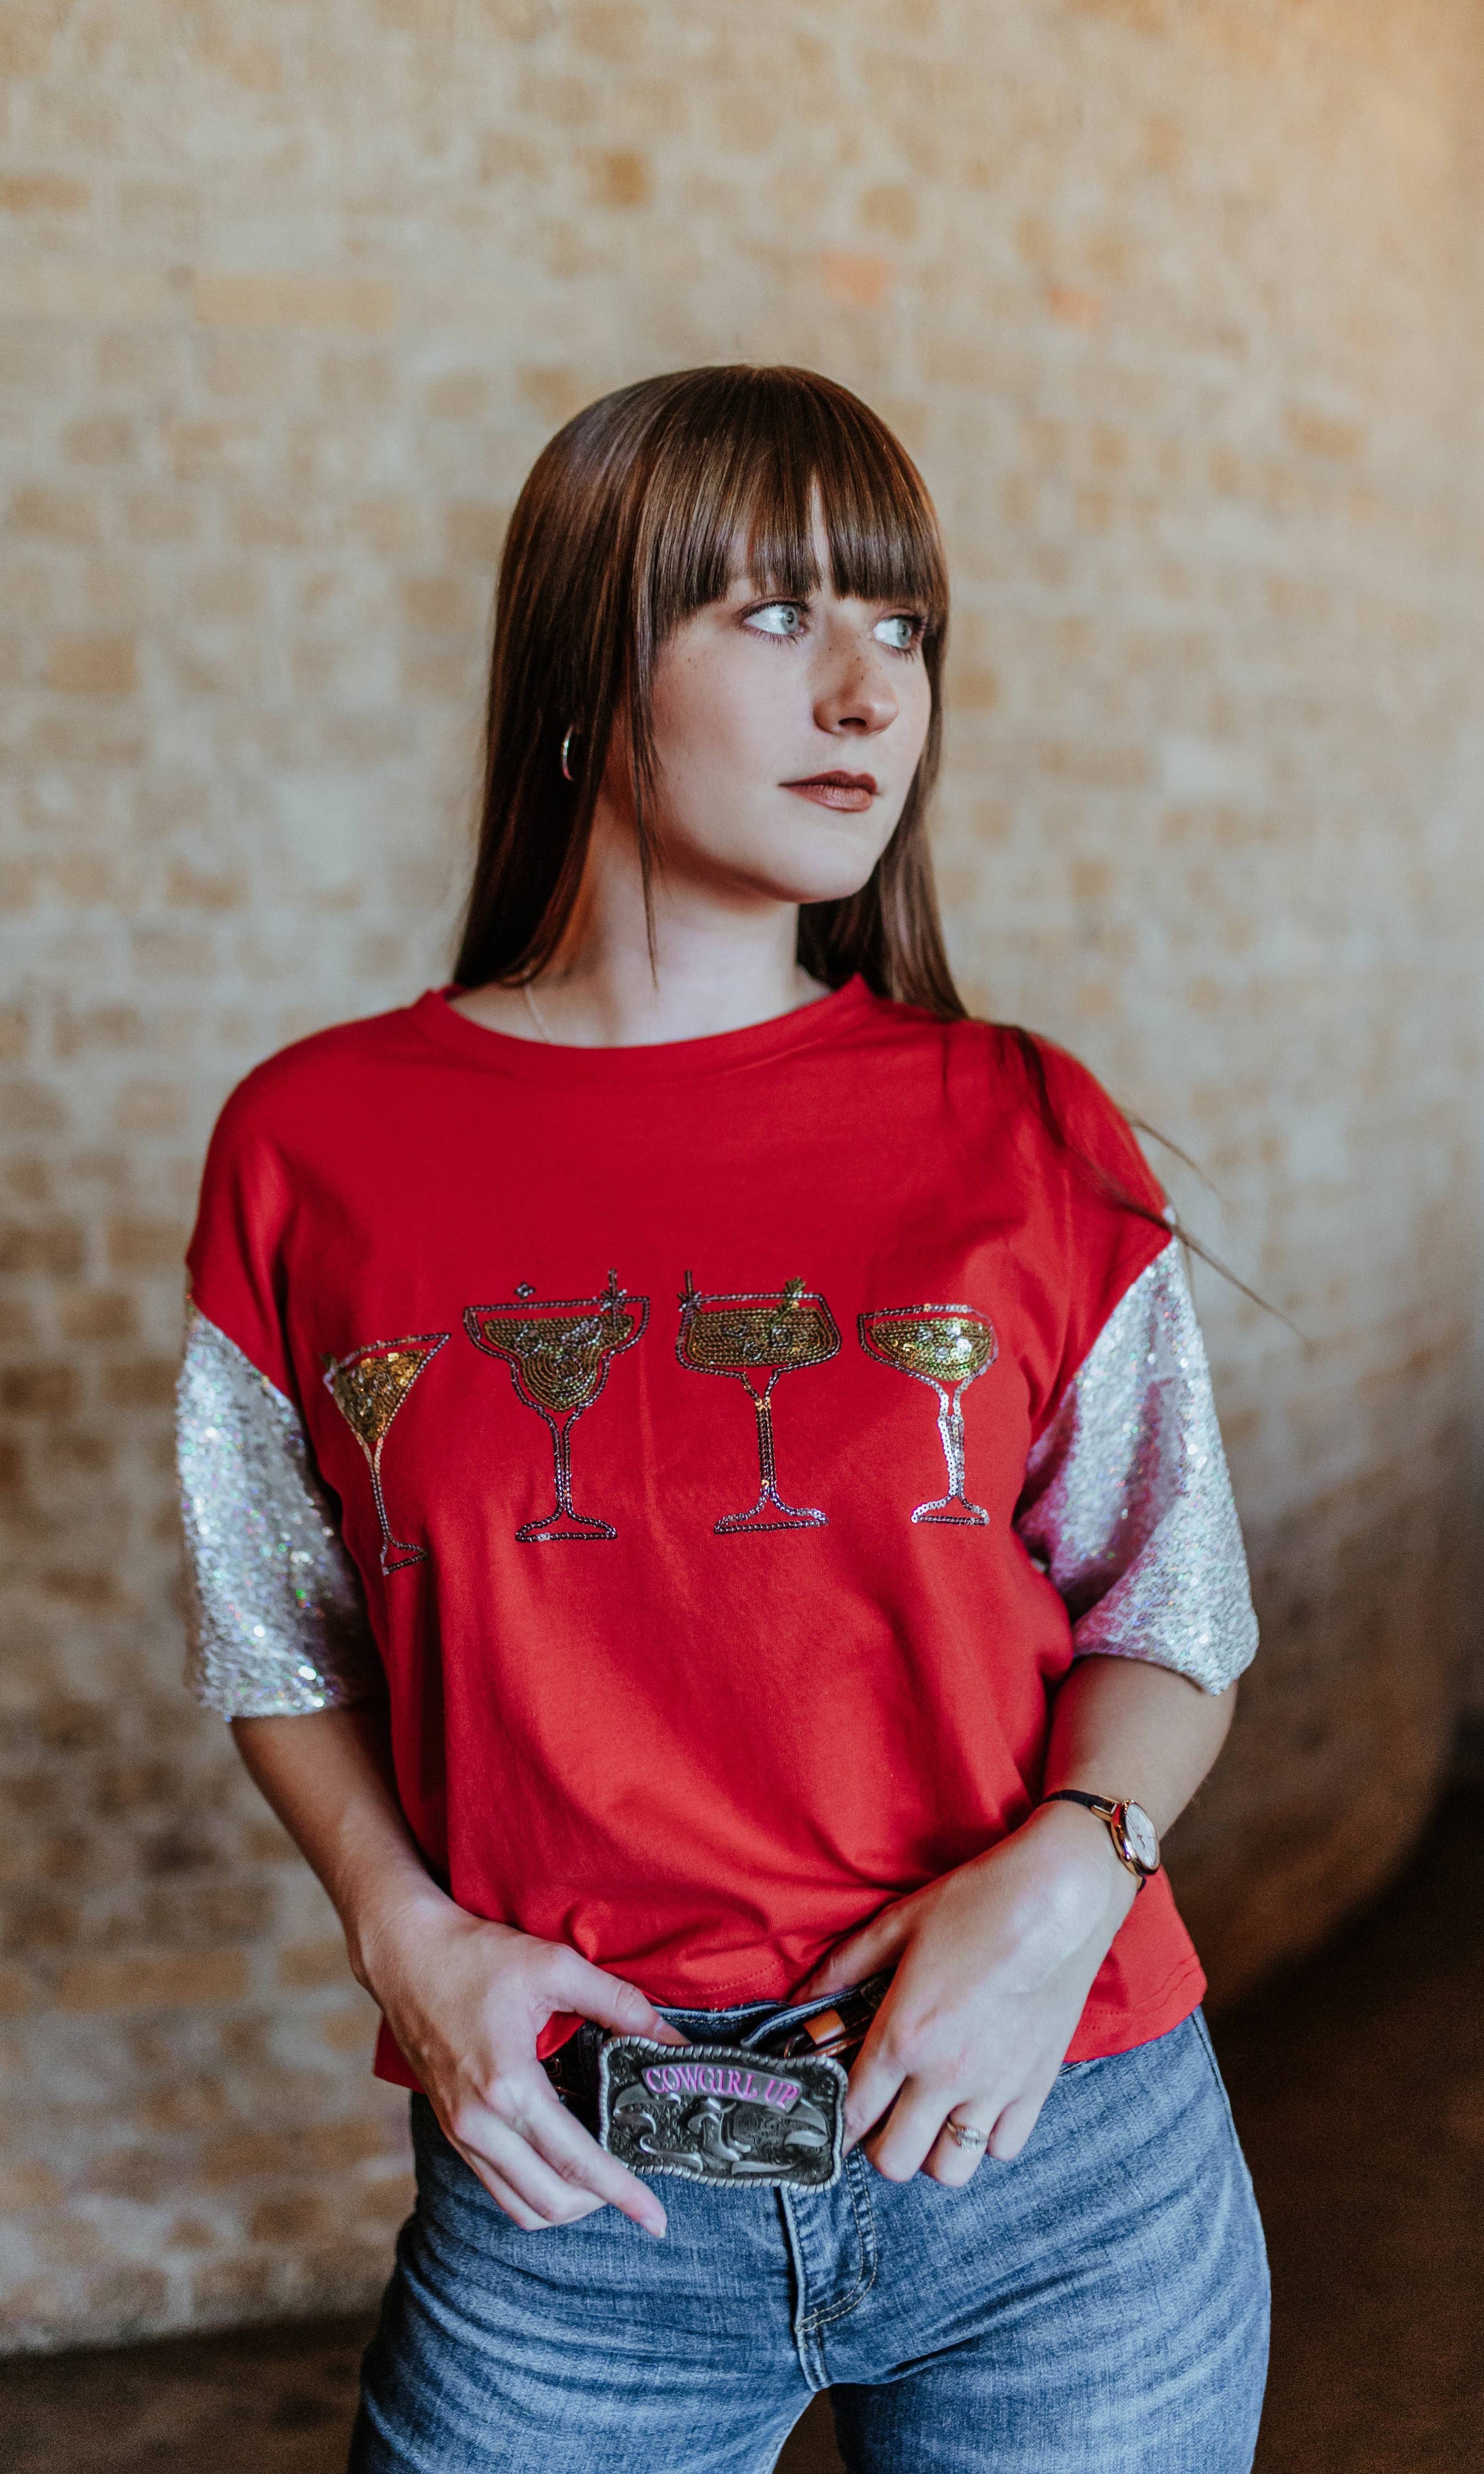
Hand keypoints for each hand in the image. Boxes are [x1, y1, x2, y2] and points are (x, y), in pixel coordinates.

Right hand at [355, 1891, 686, 2236]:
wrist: (405, 1956)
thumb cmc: (477, 1955)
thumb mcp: (556, 1967)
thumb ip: (620, 2004)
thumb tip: (673, 2041)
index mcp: (509, 2087)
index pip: (576, 2163)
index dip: (623, 2194)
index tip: (656, 2219)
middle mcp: (479, 2123)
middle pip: (549, 2201)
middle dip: (600, 2205)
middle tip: (636, 2185)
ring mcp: (460, 2132)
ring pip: (520, 2206)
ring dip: (565, 2204)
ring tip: (602, 2178)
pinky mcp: (452, 2130)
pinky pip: (497, 2185)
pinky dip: (534, 2189)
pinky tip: (561, 2160)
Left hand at [796, 1804, 1137, 2184]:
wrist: (1058, 1901)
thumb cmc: (976, 1904)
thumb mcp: (898, 1924)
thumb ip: (845, 1965)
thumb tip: (803, 1995)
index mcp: (903, 2036)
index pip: (854, 2113)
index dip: (836, 2124)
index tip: (835, 2119)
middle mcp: (945, 2075)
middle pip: (896, 2161)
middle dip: (879, 2148)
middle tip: (882, 2120)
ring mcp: (994, 2088)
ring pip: (951, 2170)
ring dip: (933, 2153)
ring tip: (930, 2119)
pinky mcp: (1037, 2087)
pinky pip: (1003, 2147)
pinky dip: (986, 2138)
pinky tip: (977, 2105)